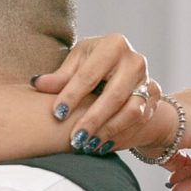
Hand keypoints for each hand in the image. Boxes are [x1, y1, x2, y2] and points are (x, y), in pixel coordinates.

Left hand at [32, 34, 150, 148]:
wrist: (123, 70)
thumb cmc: (92, 64)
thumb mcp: (76, 63)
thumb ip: (60, 76)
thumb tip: (37, 83)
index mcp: (113, 45)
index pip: (90, 74)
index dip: (72, 95)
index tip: (57, 114)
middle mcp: (134, 61)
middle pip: (115, 95)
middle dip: (94, 119)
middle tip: (75, 138)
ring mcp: (147, 80)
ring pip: (132, 111)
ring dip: (109, 131)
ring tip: (88, 145)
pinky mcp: (153, 99)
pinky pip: (139, 122)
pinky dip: (120, 136)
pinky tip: (101, 146)